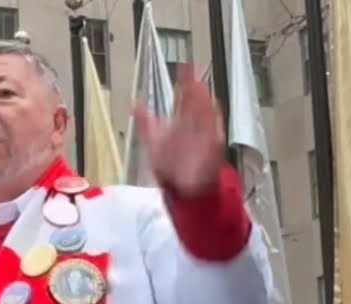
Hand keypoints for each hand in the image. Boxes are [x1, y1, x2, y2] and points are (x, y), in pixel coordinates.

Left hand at [133, 65, 225, 196]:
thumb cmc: (169, 166)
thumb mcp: (153, 141)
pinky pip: (215, 134)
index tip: (184, 67)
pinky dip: (215, 123)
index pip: (183, 98)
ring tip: (203, 88)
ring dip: (204, 102)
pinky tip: (214, 109)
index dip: (184, 83)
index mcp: (180, 122)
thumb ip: (145, 121)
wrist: (181, 188)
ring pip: (205, 115)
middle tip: (195, 74)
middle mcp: (193, 127)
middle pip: (195, 104)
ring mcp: (203, 137)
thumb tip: (135, 101)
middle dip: (195, 90)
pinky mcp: (212, 149)